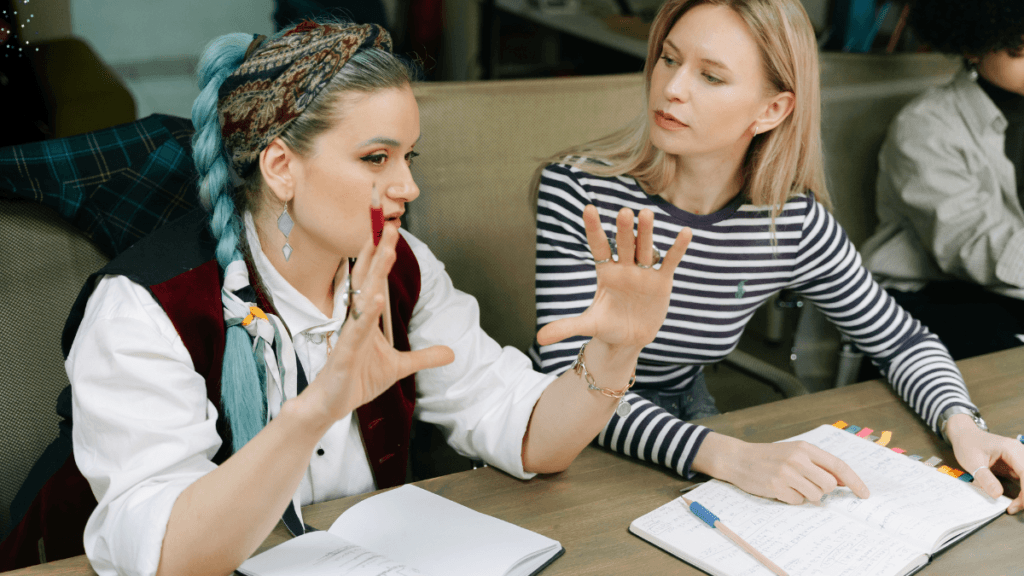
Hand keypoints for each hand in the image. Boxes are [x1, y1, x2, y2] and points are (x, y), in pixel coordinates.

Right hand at [301, 226, 454, 423]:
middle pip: (367, 279)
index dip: (383, 257)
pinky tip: (375, 298)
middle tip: (389, 226)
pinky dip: (365, 315)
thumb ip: (424, 357)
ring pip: (362, 297)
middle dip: (378, 252)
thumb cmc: (357, 380)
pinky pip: (355, 331)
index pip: (374, 281)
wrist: (331, 405)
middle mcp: (356, 320)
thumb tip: (452, 352)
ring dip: (375, 274)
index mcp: (366, 318)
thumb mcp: (399, 367)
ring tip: (386, 251)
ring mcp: (349, 335)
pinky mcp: (343, 353)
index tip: (391, 233)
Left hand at [536, 205, 691, 350]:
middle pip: (623, 245)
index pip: (598, 247)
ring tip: (647, 213)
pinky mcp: (662, 282)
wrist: (629, 339)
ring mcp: (644, 273)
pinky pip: (670, 262)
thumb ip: (565, 327)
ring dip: (647, 232)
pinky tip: (685, 232)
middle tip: (624, 212)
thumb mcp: (587, 326)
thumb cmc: (607, 327)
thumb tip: (538, 339)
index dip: (593, 229)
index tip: (588, 208)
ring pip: (645, 248)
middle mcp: (624, 268)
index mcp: (605, 273)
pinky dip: (677, 248)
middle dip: (624, 230)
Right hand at [694, 433, 870, 504]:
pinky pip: (798, 502)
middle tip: (809, 486)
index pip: (838, 465)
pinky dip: (792, 499)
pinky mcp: (776, 487)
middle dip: (824, 490)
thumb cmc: (769, 456)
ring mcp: (786, 473)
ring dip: (807, 495)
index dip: (854, 481)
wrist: (738, 458)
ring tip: (792, 486)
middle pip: (829, 485)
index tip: (864, 494)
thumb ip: (818, 464)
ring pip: (815, 496)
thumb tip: (843, 481)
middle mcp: (797, 459)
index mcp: (805, 448)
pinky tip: (781, 490)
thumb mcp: (794, 452)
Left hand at [946, 415, 1023, 513]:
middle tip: (1014, 508)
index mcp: (1011, 449)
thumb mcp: (972, 463)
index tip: (1017, 505)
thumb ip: (985, 478)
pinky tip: (1016, 501)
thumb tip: (997, 495)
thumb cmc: (967, 445)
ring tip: (1014, 506)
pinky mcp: (1016, 466)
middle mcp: (1019, 453)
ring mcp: (1019, 459)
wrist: (964, 435)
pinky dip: (1022, 491)